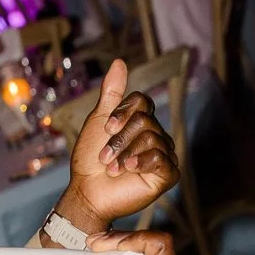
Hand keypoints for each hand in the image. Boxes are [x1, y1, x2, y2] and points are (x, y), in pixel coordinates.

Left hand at [55, 59, 178, 234]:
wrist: (87, 193)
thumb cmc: (90, 160)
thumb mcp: (98, 122)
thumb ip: (111, 93)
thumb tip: (119, 62)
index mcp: (141, 122)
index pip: (142, 102)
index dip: (123, 113)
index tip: (106, 129)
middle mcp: (155, 136)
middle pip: (145, 121)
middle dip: (120, 140)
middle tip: (104, 157)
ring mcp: (163, 155)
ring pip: (152, 139)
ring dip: (125, 154)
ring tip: (112, 169)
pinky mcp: (167, 175)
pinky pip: (162, 159)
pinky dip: (142, 162)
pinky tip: (129, 170)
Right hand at [55, 231, 183, 254]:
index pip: (163, 248)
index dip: (135, 239)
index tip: (106, 245)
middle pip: (158, 247)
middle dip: (126, 241)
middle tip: (96, 245)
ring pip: (151, 247)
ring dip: (122, 243)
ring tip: (96, 247)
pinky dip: (124, 249)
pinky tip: (105, 251)